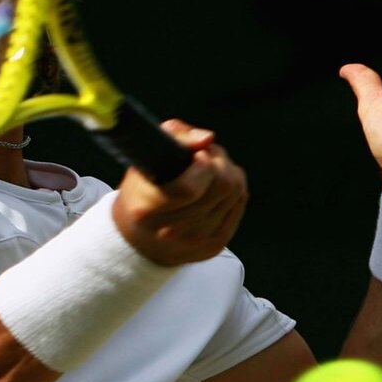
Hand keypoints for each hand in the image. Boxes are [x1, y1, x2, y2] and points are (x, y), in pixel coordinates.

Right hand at [113, 119, 247, 265]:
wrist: (141, 241)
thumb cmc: (142, 192)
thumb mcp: (144, 158)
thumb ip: (174, 136)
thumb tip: (207, 139)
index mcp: (146, 209)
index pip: (189, 189)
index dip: (201, 164)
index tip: (197, 155)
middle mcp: (172, 231)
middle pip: (222, 186)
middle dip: (218, 160)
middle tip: (204, 156)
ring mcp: (197, 241)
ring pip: (236, 192)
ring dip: (227, 171)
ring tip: (209, 169)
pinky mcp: (215, 245)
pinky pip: (240, 203)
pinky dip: (234, 188)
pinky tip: (216, 186)